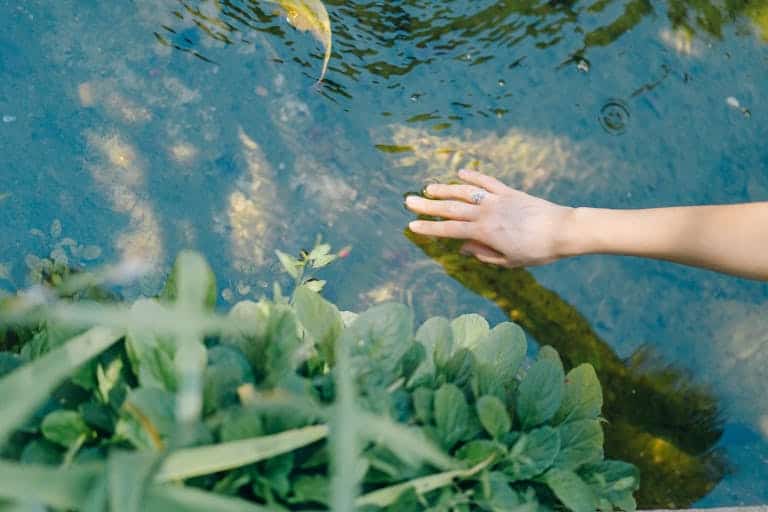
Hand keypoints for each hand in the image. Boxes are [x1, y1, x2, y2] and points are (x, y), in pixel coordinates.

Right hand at [405, 169, 574, 267]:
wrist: (562, 230)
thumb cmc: (537, 251)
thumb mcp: (508, 261)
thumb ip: (484, 254)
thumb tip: (463, 248)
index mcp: (484, 232)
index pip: (449, 230)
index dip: (429, 228)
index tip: (412, 225)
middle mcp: (486, 213)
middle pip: (451, 208)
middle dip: (428, 205)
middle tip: (409, 201)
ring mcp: (497, 200)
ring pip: (465, 192)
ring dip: (445, 189)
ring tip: (428, 187)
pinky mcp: (509, 192)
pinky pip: (487, 182)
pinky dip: (473, 177)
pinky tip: (460, 173)